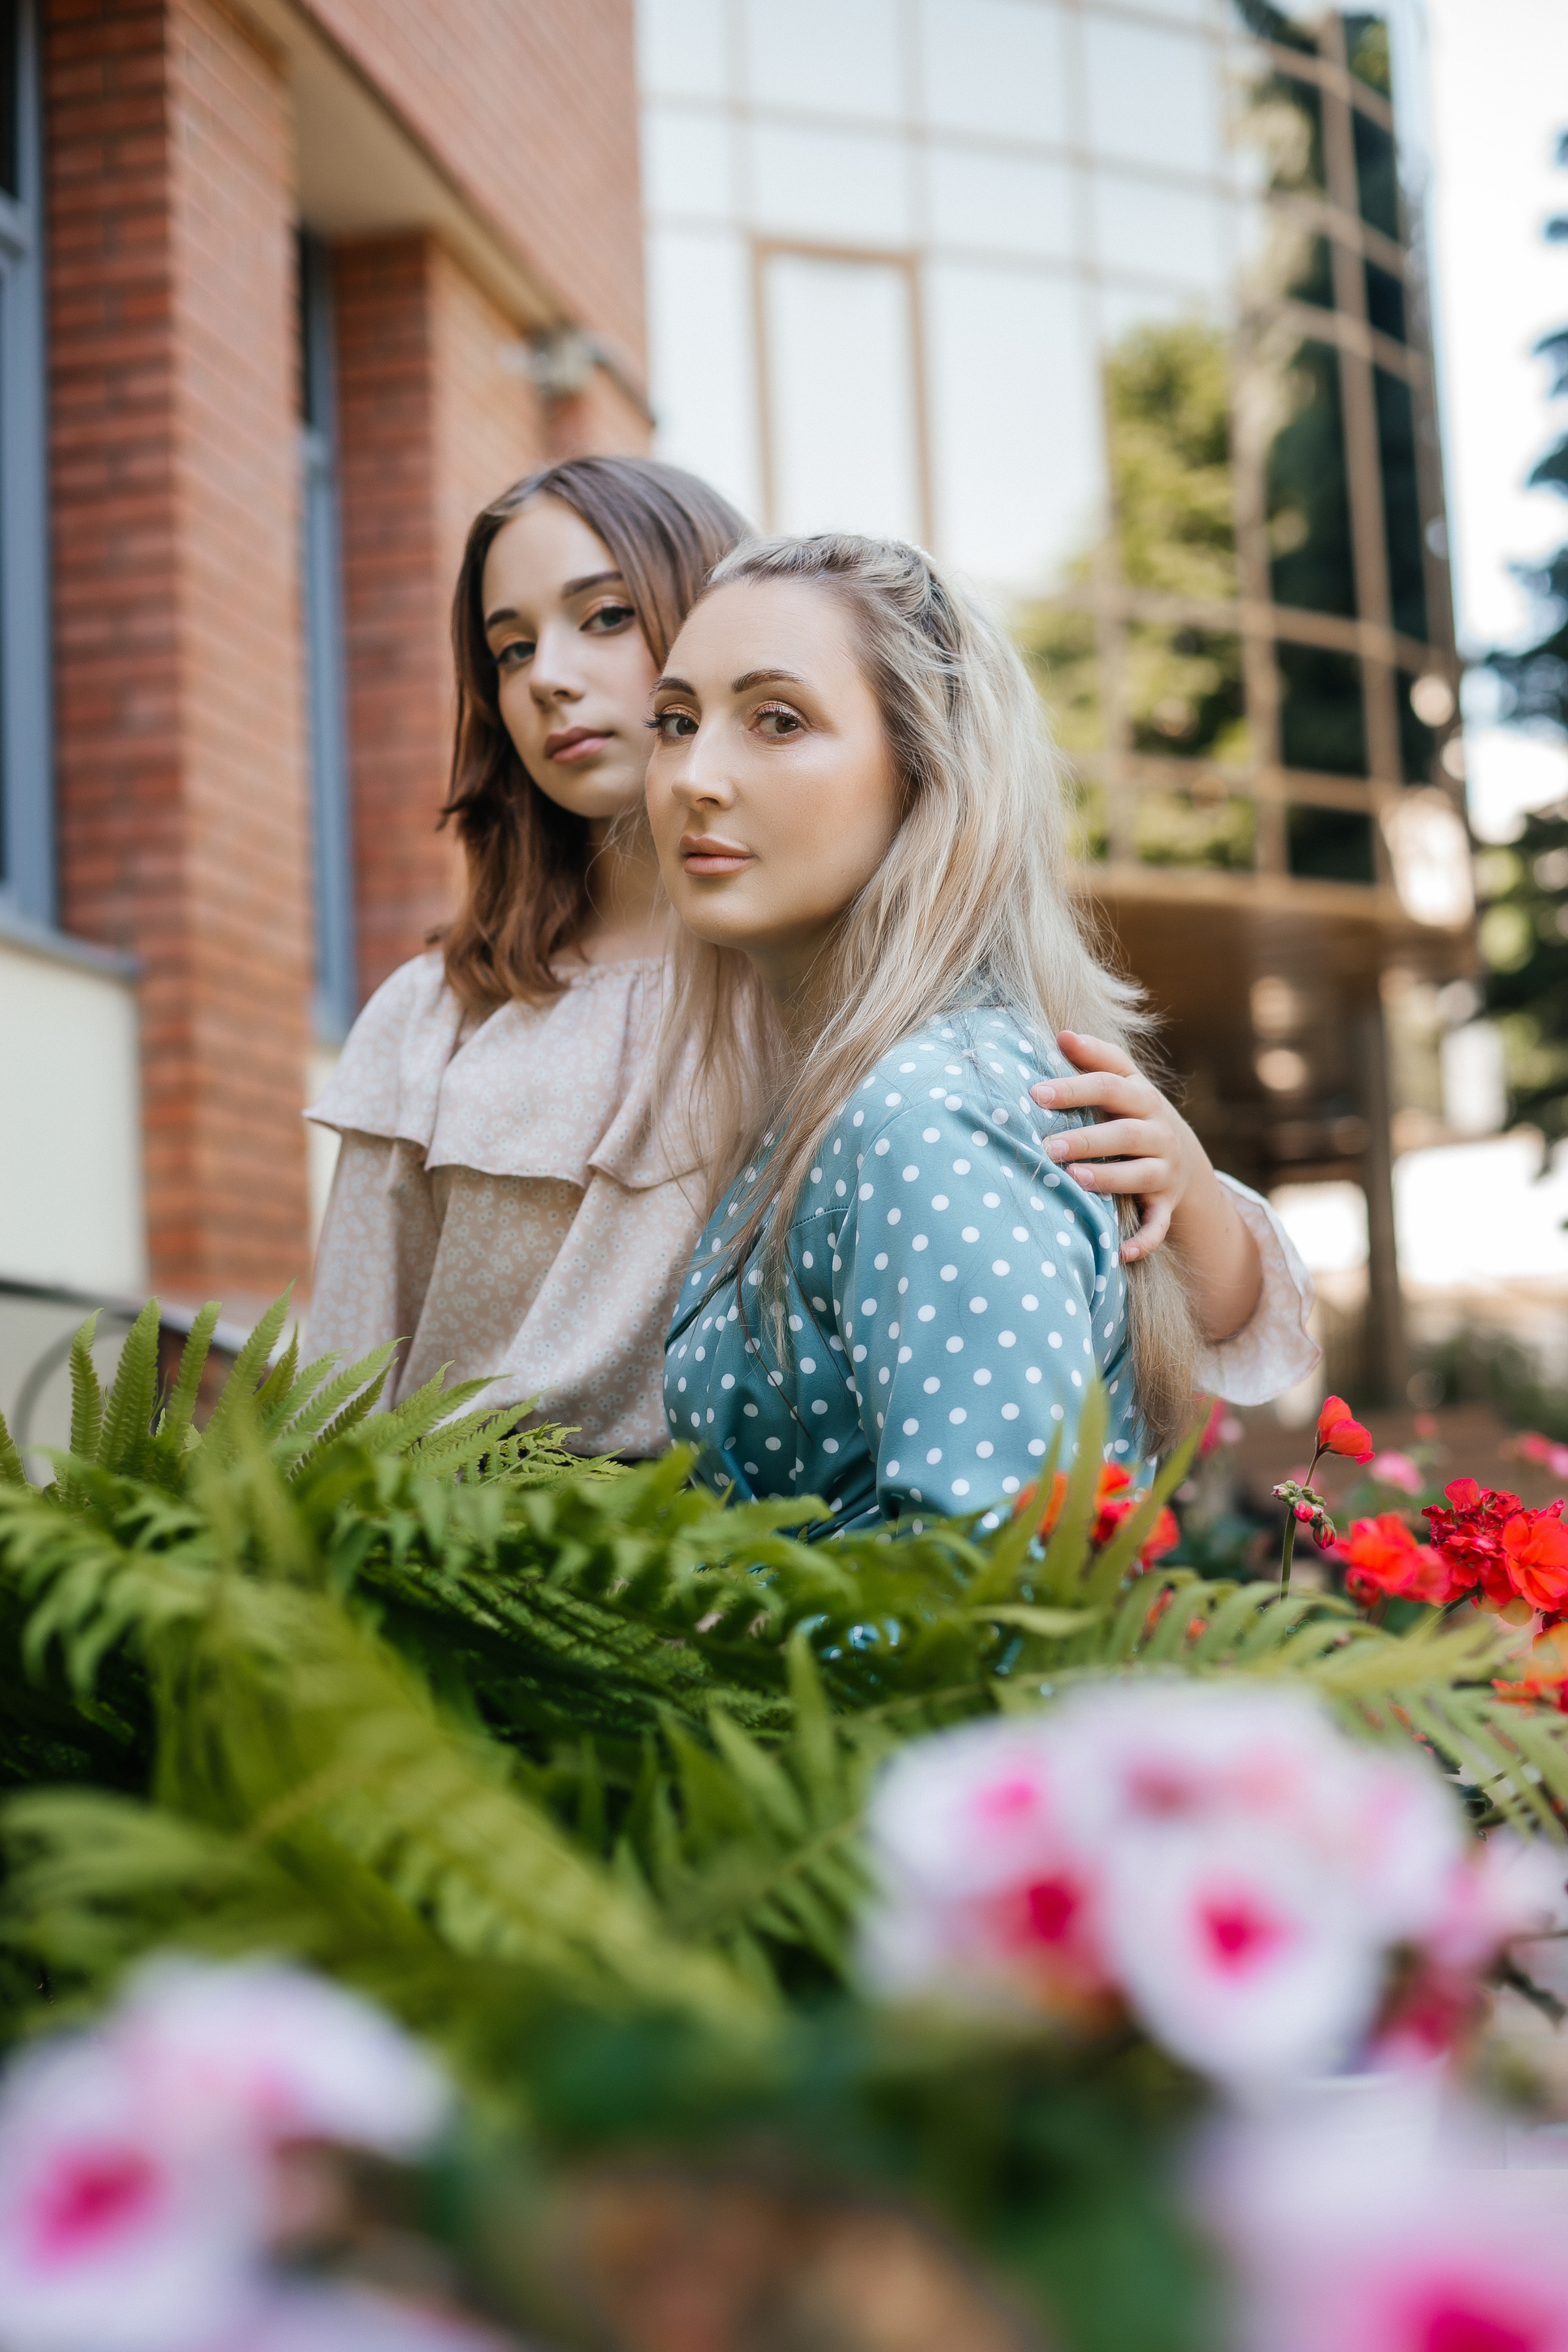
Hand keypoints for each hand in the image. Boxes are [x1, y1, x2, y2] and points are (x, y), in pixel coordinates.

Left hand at [1028, 1031, 1207, 1262]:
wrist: (1183, 1158)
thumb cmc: (1134, 1113)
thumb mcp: (1124, 1083)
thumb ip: (1096, 1059)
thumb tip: (1061, 1034)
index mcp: (1143, 1099)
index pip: (1110, 1087)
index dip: (1074, 1089)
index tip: (1035, 1092)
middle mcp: (1159, 1134)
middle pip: (1126, 1134)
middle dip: (1088, 1139)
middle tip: (1048, 1146)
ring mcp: (1165, 1171)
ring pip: (1141, 1176)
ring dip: (1110, 1179)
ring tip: (1075, 1180)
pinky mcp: (1166, 1204)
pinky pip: (1159, 1224)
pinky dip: (1143, 1239)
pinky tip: (1120, 1251)